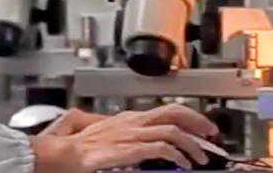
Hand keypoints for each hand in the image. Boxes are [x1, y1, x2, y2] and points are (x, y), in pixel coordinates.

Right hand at [31, 104, 218, 172]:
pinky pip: (161, 147)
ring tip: (201, 156)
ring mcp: (131, 134)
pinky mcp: (129, 148)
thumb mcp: (98, 130)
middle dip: (197, 121)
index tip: (199, 127)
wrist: (60, 154)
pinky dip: (176, 155)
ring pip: (172, 129)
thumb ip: (113, 128)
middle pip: (173, 111)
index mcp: (127, 118)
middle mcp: (132, 121)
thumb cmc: (74, 146)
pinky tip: (182, 164)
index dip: (186, 116)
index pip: (163, 110)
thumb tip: (120, 128)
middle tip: (211, 133)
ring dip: (192, 143)